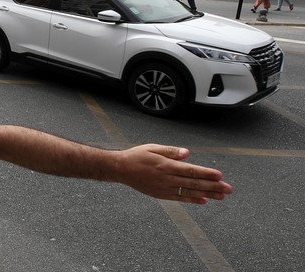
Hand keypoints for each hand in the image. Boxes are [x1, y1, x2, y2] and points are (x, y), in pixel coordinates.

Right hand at [115, 144, 232, 203]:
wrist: (121, 169)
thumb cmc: (137, 156)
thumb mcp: (152, 147)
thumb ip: (170, 151)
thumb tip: (186, 153)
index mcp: (166, 165)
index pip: (190, 170)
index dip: (206, 173)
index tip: (220, 176)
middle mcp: (167, 178)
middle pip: (194, 183)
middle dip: (213, 186)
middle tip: (228, 189)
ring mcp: (164, 188)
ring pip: (189, 192)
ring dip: (207, 194)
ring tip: (221, 196)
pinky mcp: (161, 194)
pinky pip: (179, 198)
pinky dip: (192, 200)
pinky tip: (203, 200)